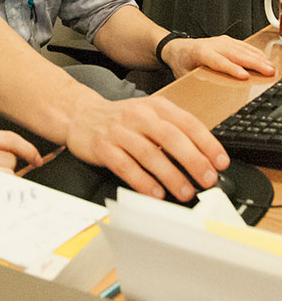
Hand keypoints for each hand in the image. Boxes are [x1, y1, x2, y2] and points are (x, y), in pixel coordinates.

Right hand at [66, 93, 228, 201]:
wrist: (80, 115)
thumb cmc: (122, 120)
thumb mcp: (149, 116)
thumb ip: (175, 133)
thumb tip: (206, 160)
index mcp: (155, 106)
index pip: (187, 122)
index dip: (207, 143)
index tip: (221, 162)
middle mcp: (137, 115)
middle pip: (170, 137)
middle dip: (192, 160)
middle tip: (207, 179)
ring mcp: (118, 131)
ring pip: (148, 153)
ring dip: (170, 175)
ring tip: (185, 192)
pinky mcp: (102, 146)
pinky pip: (125, 166)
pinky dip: (142, 181)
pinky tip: (155, 193)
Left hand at [162, 35, 274, 79]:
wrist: (177, 47)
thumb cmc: (181, 62)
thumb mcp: (183, 75)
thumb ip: (194, 83)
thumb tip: (203, 97)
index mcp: (200, 52)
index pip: (218, 61)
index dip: (232, 68)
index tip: (244, 76)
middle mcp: (212, 45)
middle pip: (235, 54)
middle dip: (253, 63)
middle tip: (268, 72)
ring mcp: (220, 41)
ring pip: (242, 49)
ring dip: (258, 58)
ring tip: (271, 67)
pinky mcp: (227, 40)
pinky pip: (244, 45)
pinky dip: (256, 52)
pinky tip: (265, 59)